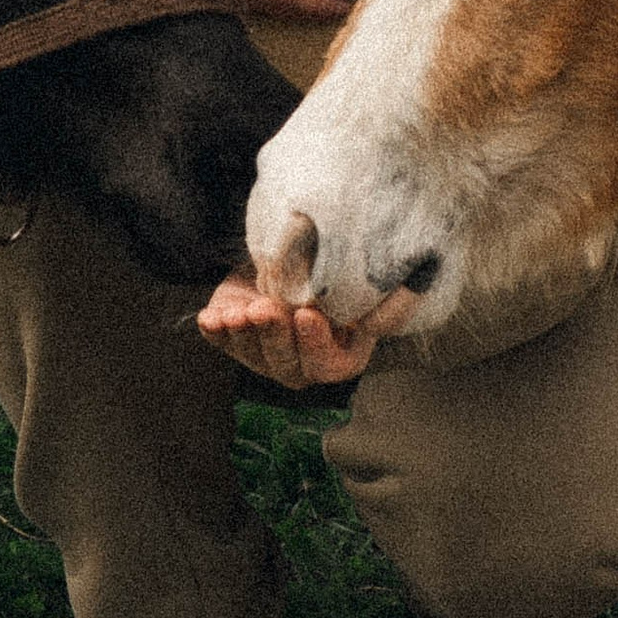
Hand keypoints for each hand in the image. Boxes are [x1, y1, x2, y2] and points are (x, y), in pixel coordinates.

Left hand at [196, 270, 419, 387]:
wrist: (301, 251)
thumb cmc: (340, 264)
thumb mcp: (372, 275)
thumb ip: (395, 291)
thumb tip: (404, 293)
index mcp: (343, 355)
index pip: (330, 365)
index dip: (316, 345)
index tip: (307, 314)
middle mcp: (305, 363)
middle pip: (288, 365)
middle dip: (274, 336)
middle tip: (265, 307)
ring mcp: (269, 357)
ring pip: (254, 358)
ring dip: (243, 336)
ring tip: (237, 312)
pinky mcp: (239, 340)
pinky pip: (224, 345)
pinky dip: (216, 332)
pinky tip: (212, 318)